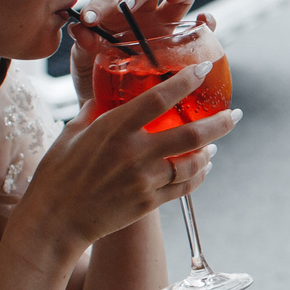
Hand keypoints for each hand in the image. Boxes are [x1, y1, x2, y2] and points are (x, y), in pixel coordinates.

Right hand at [12, 60, 236, 265]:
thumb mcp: (71, 133)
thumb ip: (94, 112)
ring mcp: (143, 180)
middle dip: (219, 123)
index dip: (185, 81)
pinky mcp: (147, 203)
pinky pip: (184, 188)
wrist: (54, 221)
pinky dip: (199, 175)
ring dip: (210, 150)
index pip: (158, 98)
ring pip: (191, 163)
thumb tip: (107, 96)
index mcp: (113, 129)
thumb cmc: (57, 174)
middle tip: (235, 114)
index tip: (205, 69)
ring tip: (217, 143)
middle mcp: (133, 153)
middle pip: (189, 134)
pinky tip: (204, 166)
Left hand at [68, 0, 199, 109]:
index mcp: (116, 14)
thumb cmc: (97, 79)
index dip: (99, 6)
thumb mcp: (85, 62)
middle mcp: (144, 14)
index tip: (90, 21)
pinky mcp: (188, 43)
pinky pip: (204, 27)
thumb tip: (80, 29)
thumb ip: (83, 45)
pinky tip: (204, 21)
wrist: (113, 108)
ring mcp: (168, 25)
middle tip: (128, 5)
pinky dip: (208, 21)